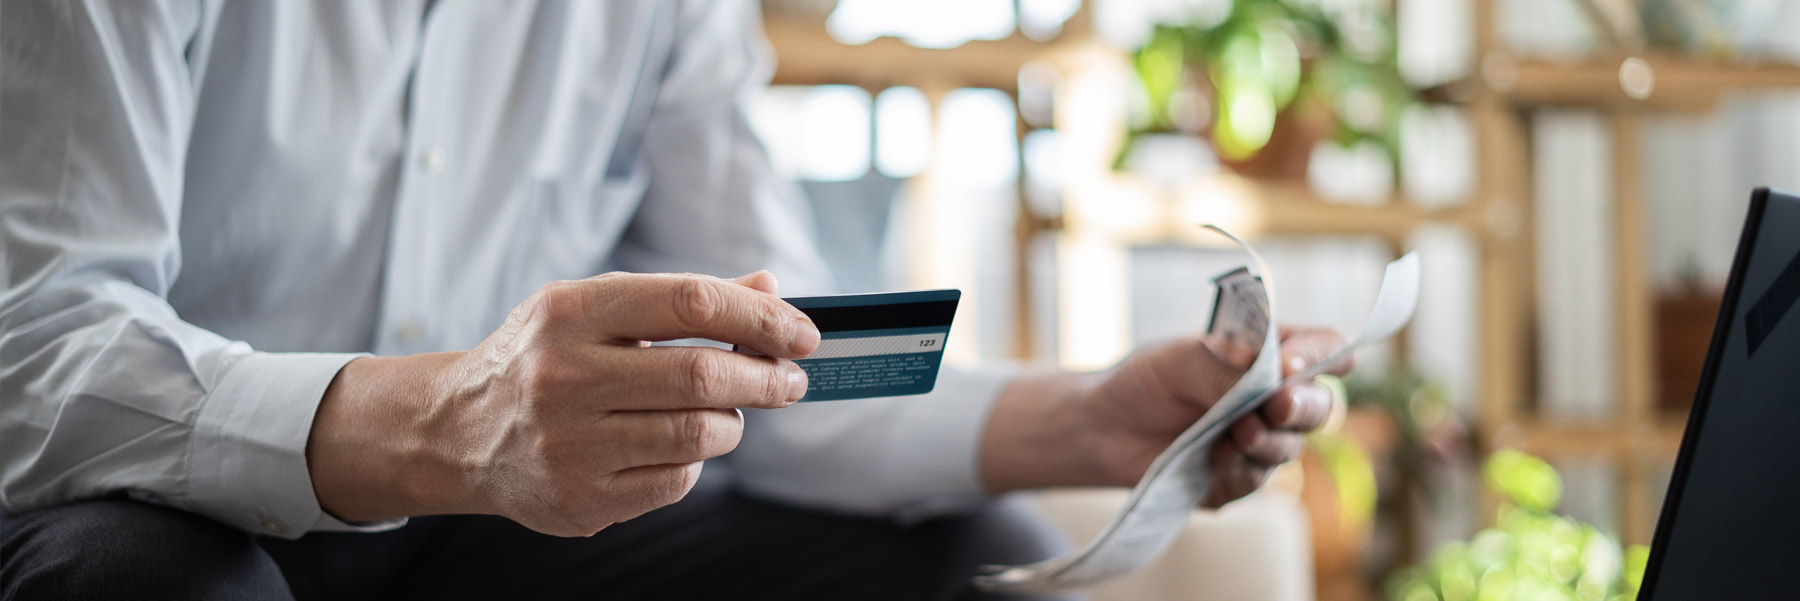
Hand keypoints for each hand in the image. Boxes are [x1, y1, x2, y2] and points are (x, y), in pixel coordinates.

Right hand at [306, 271, 818, 535]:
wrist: (457, 431)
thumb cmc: (543, 358)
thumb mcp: (595, 309)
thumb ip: (680, 299)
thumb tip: (769, 288)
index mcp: (572, 312)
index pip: (691, 301)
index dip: (761, 316)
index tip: (801, 333)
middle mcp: (565, 376)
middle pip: (703, 374)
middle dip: (767, 377)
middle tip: (791, 381)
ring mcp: (570, 444)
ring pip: (699, 434)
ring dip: (733, 423)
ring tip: (727, 413)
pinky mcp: (580, 499)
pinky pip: (676, 480)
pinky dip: (693, 462)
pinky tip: (675, 447)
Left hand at [981, 327, 1348, 506]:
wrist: (1100, 427)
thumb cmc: (1143, 380)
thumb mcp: (1180, 358)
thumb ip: (1227, 362)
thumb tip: (1271, 370)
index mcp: (1269, 356)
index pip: (1324, 349)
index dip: (1323, 356)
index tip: (1292, 365)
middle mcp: (1272, 400)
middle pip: (1319, 406)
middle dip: (1302, 408)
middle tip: (1275, 407)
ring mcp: (1258, 443)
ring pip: (1290, 448)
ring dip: (1267, 442)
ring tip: (1233, 435)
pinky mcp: (1235, 480)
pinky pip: (1255, 483)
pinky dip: (1240, 473)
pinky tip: (1215, 463)